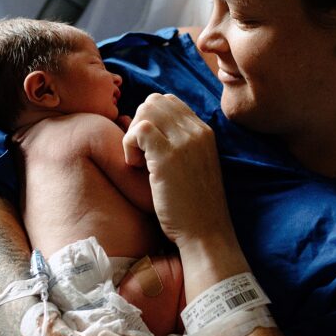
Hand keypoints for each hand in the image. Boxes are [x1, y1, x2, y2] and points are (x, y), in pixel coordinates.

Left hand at [122, 94, 234, 251]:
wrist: (205, 233)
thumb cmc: (193, 208)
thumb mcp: (192, 168)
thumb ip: (178, 146)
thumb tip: (142, 128)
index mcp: (204, 132)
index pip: (170, 103)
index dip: (151, 120)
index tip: (149, 148)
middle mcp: (197, 131)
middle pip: (154, 101)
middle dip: (139, 124)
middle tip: (141, 155)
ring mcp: (184, 142)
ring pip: (146, 111)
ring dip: (134, 134)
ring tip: (139, 162)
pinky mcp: (168, 157)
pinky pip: (139, 130)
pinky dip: (129, 145)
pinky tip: (136, 167)